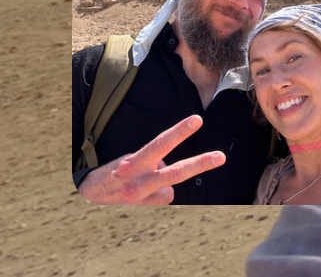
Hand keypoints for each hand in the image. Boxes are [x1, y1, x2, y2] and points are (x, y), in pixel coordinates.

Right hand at [77, 115, 224, 204]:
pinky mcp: (147, 207)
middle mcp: (139, 182)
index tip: (197, 120)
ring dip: (173, 175)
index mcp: (133, 164)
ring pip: (171, 184)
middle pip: (175, 173)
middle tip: (220, 157)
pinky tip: (149, 188)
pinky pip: (166, 194)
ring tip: (189, 165)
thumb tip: (167, 164)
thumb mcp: (129, 159)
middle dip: (200, 164)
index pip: (160, 144)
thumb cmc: (116, 170)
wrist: (93, 193)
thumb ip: (151, 159)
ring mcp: (143, 197)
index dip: (179, 132)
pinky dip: (161, 189)